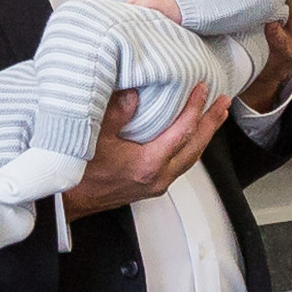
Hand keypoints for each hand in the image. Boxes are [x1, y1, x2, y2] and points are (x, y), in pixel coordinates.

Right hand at [61, 84, 229, 216]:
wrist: (67, 202)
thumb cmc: (79, 174)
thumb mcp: (95, 137)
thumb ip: (117, 112)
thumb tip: (135, 91)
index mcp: (148, 164)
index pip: (182, 132)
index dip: (195, 108)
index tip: (202, 89)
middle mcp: (158, 177)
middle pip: (195, 147)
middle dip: (211, 123)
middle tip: (223, 102)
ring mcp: (156, 184)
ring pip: (190, 159)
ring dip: (204, 136)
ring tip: (215, 117)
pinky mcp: (151, 187)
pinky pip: (180, 165)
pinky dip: (190, 147)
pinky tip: (191, 137)